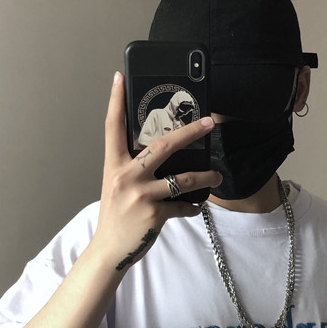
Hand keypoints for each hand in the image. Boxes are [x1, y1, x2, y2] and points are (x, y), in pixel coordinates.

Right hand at [91, 72, 220, 270]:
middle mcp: (126, 176)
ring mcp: (141, 195)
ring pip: (183, 178)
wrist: (110, 250)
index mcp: (114, 165)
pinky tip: (195, 206)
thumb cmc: (117, 215)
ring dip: (206, 176)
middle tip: (210, 122)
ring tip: (217, 175)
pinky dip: (193, 205)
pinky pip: (184, 204)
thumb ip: (134, 168)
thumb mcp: (118, 185)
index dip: (116, 101)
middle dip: (190, 131)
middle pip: (163, 145)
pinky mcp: (154, 214)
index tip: (120, 77)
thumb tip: (163, 152)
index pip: (113, 127)